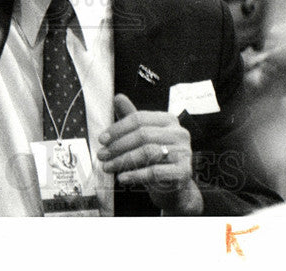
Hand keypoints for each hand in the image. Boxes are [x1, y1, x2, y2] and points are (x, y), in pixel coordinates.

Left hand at [97, 93, 203, 214]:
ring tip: (108, 167)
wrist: (173, 188)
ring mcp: (184, 152)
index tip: (102, 139)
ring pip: (148, 153)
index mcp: (168, 119)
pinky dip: (135, 175)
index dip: (118, 129)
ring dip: (123, 161)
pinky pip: (155, 172)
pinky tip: (122, 178)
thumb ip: (130, 117)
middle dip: (118, 146)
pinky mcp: (184, 171)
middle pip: (142, 135)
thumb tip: (118, 97)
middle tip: (102, 155)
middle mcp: (179, 133)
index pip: (139, 119)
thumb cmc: (155, 159)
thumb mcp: (142, 137)